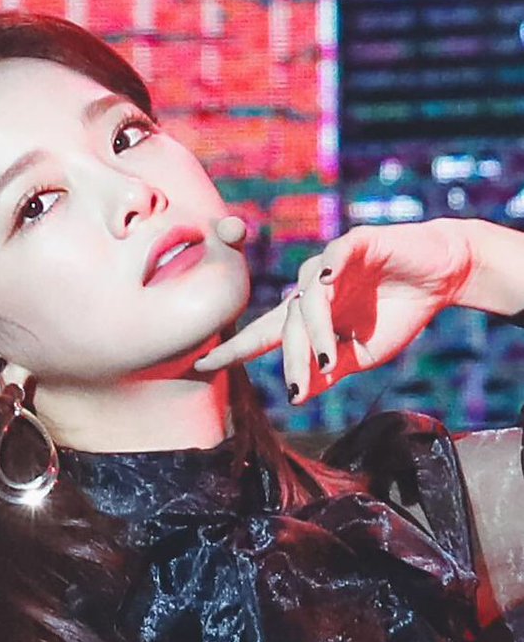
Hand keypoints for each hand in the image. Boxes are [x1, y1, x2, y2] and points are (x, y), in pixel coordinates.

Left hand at [199, 218, 474, 402]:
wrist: (441, 277)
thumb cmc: (397, 315)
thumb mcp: (361, 355)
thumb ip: (329, 372)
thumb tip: (298, 398)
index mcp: (307, 317)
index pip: (263, 334)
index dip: (235, 349)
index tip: (201, 364)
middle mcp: (310, 290)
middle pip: (286, 325)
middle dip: (291, 359)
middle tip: (297, 388)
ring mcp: (329, 266)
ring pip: (308, 299)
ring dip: (316, 331)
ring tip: (329, 358)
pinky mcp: (356, 244)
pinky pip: (334, 255)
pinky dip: (329, 267)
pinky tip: (325, 282)